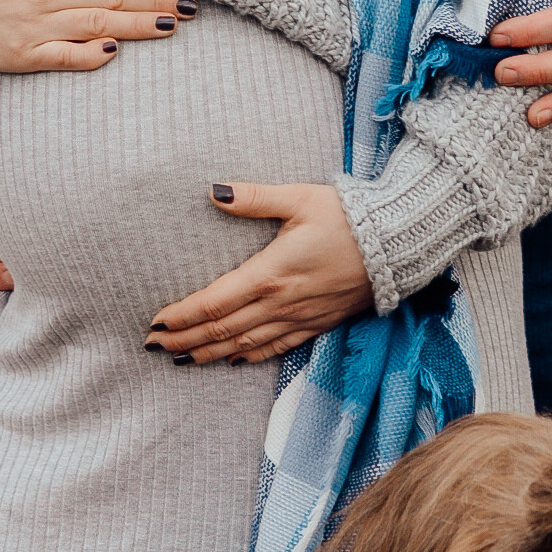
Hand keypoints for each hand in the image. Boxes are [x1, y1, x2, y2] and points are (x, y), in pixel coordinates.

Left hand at [145, 182, 371, 364]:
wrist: (397, 243)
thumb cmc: (347, 216)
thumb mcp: (299, 198)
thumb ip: (253, 198)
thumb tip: (213, 192)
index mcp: (270, 273)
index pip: (214, 303)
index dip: (182, 316)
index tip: (155, 322)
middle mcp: (281, 303)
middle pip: (222, 330)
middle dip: (186, 340)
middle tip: (154, 346)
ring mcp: (300, 318)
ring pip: (245, 344)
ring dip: (210, 353)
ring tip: (181, 359)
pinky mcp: (318, 323)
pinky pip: (277, 347)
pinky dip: (249, 356)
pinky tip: (233, 360)